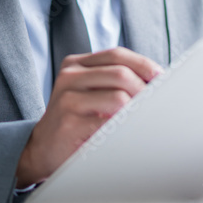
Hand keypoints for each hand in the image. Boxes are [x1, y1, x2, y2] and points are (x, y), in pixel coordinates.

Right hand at [16, 47, 162, 187]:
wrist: (42, 148)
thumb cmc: (74, 119)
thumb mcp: (89, 91)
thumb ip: (113, 80)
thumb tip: (155, 80)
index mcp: (75, 64)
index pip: (117, 54)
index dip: (143, 64)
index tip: (160, 77)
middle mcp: (69, 76)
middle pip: (121, 73)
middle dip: (144, 88)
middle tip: (154, 102)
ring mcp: (67, 99)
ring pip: (118, 96)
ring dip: (136, 108)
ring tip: (140, 117)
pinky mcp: (69, 123)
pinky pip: (108, 122)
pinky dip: (124, 125)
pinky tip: (127, 130)